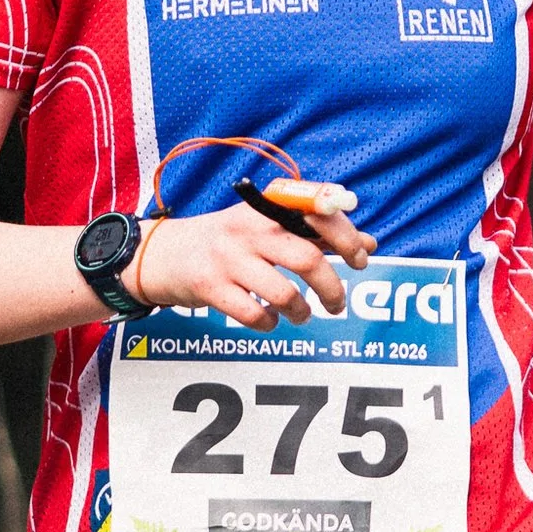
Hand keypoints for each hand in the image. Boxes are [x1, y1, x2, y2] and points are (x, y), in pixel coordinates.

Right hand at [125, 197, 376, 331]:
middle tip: (338, 304)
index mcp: (268, 208)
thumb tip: (368, 245)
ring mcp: (228, 259)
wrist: (165, 253)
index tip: (360, 260)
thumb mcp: (268, 227)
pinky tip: (270, 320)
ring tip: (302, 315)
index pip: (319, 214)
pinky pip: (253, 315)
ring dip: (302, 311)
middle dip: (332, 288)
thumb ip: (316, 233)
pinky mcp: (210, 287)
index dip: (347, 238)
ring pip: (284, 292)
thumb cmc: (229, 241)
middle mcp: (249, 228)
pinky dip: (269, 323)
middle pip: (308, 259)